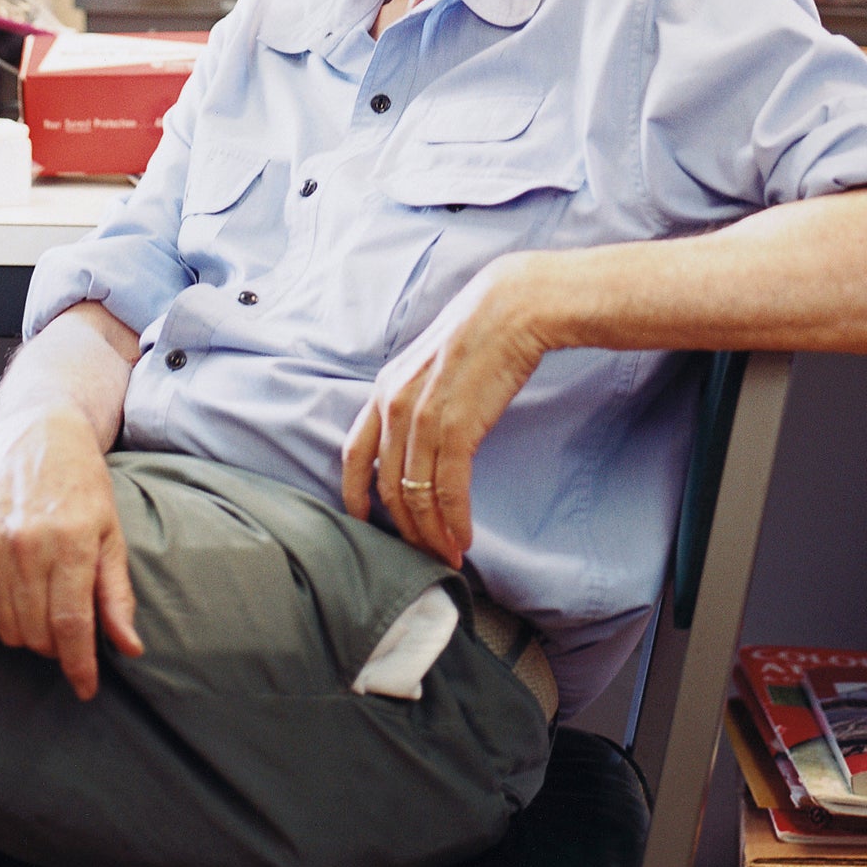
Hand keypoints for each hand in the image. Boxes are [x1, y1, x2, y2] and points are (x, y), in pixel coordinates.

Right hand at [0, 406, 143, 699]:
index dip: (78, 665)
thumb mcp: (112, 534)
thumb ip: (116, 594)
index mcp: (73, 542)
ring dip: (28, 634)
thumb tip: (130, 649)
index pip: (71, 624)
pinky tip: (14, 598)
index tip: (85, 690)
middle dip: (57, 647)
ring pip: (7, 627)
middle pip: (37, 632)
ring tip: (43, 609)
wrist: (39, 439)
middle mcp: (29, 545)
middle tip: (68, 632)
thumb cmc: (84, 487)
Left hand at [341, 255, 551, 567]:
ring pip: (416, 496)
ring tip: (446, 556)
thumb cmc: (480, 334)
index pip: (354, 453)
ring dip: (431, 534)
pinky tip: (463, 539)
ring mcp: (422, 419)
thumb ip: (415, 397)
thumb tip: (420, 435)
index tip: (365, 521)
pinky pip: (448, 490)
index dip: (355, 494)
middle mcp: (393, 406)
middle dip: (404, 528)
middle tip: (421, 553)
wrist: (512, 310)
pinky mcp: (456, 429)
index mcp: (383, 388)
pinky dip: (454, 521)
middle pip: (386, 486)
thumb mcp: (430, 364)